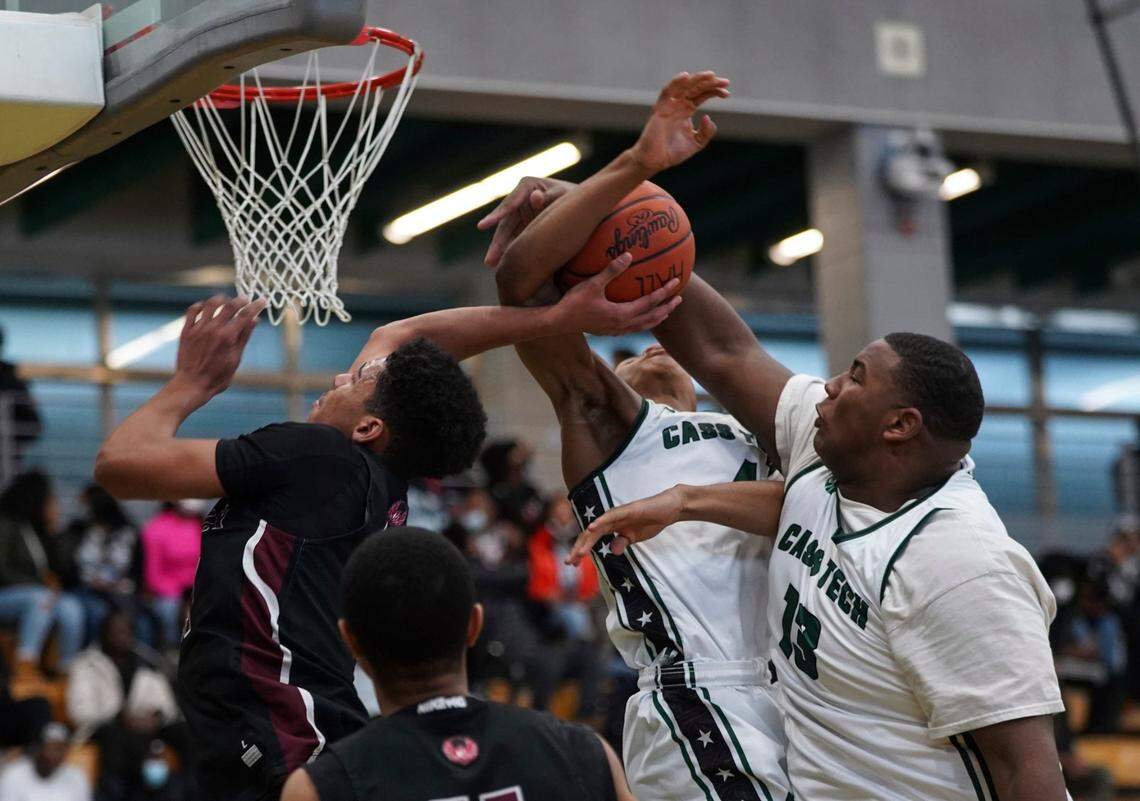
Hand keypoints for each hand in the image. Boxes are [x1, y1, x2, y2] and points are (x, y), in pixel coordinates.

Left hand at [173, 295, 266, 397]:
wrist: (191, 385)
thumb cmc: (216, 377)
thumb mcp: (236, 359)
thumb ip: (244, 337)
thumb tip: (255, 321)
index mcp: (227, 337)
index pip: (245, 315)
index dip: (256, 306)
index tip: (262, 301)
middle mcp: (212, 329)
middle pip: (229, 306)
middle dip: (241, 300)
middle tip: (246, 299)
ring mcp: (198, 329)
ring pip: (210, 305)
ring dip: (221, 299)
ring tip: (226, 300)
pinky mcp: (186, 331)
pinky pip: (192, 311)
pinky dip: (200, 305)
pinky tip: (205, 306)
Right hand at [477, 177, 574, 266]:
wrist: (589, 206)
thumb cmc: (577, 198)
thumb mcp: (566, 195)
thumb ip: (551, 197)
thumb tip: (535, 197)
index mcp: (528, 185)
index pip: (510, 203)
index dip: (496, 215)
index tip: (483, 226)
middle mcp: (521, 199)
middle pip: (505, 222)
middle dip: (498, 241)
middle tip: (490, 260)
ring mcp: (522, 214)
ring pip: (508, 233)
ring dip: (501, 249)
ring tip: (492, 265)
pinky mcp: (525, 226)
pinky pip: (516, 239)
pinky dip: (511, 251)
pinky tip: (504, 265)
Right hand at [556, 253, 681, 335]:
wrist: (559, 322)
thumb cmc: (574, 303)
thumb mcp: (592, 284)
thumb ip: (612, 270)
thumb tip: (629, 255)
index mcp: (622, 314)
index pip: (650, 302)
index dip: (665, 292)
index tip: (676, 283)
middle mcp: (622, 325)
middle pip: (651, 318)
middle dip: (667, 308)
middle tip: (679, 299)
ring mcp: (615, 330)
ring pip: (643, 326)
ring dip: (656, 318)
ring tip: (665, 312)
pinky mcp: (608, 331)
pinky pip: (632, 328)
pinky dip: (643, 323)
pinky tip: (641, 319)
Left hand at [567, 486, 684, 564]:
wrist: (669, 509)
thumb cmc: (651, 521)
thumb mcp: (634, 538)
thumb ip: (622, 543)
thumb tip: (612, 551)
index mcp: (612, 527)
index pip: (592, 539)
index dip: (581, 550)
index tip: (572, 563)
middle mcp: (611, 520)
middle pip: (590, 534)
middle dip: (579, 548)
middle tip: (569, 562)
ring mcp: (619, 514)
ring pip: (598, 526)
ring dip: (588, 539)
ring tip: (579, 552)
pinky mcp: (628, 510)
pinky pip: (612, 516)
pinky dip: (601, 521)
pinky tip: (592, 528)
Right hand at [629, 71, 729, 174]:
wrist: (656, 160)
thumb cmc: (673, 152)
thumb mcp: (697, 143)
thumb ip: (706, 132)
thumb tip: (707, 117)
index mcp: (687, 110)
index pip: (702, 95)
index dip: (715, 91)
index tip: (727, 93)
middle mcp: (678, 104)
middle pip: (696, 87)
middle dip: (711, 83)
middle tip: (725, 82)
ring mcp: (669, 105)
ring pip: (684, 86)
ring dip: (697, 79)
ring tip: (711, 75)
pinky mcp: (660, 108)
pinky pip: (667, 92)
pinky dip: (675, 83)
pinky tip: (686, 77)